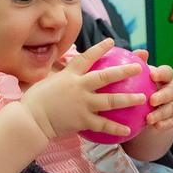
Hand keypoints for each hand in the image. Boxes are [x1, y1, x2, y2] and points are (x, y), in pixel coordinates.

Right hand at [21, 39, 148, 139]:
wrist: (30, 120)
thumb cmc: (34, 100)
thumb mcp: (46, 80)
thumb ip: (57, 75)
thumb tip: (58, 67)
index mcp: (69, 75)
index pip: (87, 57)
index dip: (100, 48)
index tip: (112, 42)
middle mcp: (79, 87)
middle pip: (106, 77)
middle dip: (124, 71)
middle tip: (139, 68)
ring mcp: (82, 104)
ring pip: (111, 101)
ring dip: (128, 99)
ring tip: (142, 98)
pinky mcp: (83, 120)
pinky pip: (103, 125)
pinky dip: (116, 128)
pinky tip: (128, 131)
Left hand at [134, 49, 172, 130]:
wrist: (146, 111)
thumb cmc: (142, 88)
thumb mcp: (139, 77)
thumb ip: (139, 64)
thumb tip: (142, 51)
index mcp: (164, 78)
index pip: (167, 72)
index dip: (162, 73)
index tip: (152, 75)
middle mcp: (171, 90)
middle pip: (171, 92)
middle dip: (163, 96)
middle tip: (151, 100)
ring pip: (171, 109)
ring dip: (160, 113)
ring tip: (149, 119)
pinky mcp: (171, 119)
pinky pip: (170, 123)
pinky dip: (163, 124)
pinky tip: (156, 126)